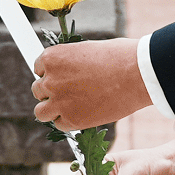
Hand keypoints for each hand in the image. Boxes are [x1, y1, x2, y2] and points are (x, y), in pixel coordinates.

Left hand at [32, 36, 150, 130]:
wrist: (136, 74)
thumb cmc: (118, 57)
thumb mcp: (87, 50)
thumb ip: (71, 62)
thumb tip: (67, 71)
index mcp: (52, 58)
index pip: (39, 68)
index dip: (52, 74)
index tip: (63, 78)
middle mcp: (50, 80)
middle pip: (38, 90)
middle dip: (52, 91)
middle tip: (71, 92)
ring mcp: (59, 102)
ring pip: (41, 111)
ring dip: (52, 109)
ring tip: (71, 106)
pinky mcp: (72, 120)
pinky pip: (59, 125)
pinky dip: (68, 121)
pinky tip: (83, 113)